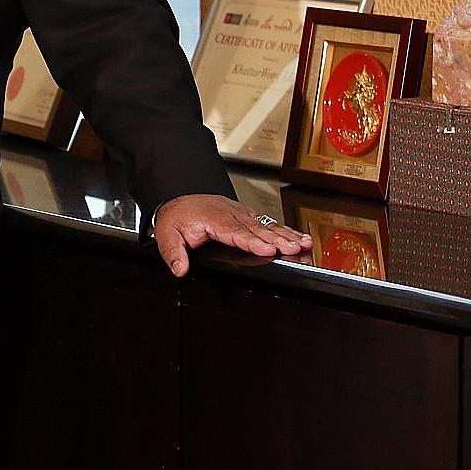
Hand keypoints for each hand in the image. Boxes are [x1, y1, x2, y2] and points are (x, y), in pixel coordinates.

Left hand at [153, 194, 310, 277]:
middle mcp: (229, 213)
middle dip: (277, 238)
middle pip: (256, 228)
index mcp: (211, 219)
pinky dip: (284, 229)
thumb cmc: (177, 217)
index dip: (252, 241)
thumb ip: (172, 253)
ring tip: (304, 243)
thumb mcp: (166, 234)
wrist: (179, 200)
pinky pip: (267, 222)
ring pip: (265, 224)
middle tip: (295, 247)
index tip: (267, 248)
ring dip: (285, 234)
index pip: (234, 232)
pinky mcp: (246, 215)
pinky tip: (298, 237)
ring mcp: (239, 212)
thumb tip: (180, 269)